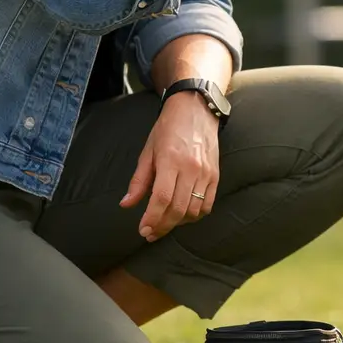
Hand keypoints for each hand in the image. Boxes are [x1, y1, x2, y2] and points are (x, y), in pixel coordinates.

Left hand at [120, 92, 220, 240]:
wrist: (196, 109)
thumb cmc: (168, 128)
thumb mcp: (148, 151)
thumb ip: (139, 180)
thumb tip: (127, 204)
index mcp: (171, 161)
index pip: (162, 198)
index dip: (152, 218)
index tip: (143, 230)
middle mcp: (191, 168)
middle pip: (178, 208)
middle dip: (162, 226)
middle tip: (150, 233)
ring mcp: (206, 173)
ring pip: (194, 209)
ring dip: (178, 223)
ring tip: (165, 224)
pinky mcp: (216, 175)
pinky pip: (207, 203)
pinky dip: (195, 215)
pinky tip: (183, 216)